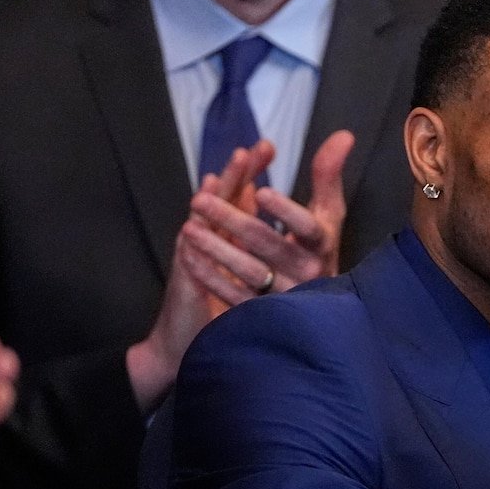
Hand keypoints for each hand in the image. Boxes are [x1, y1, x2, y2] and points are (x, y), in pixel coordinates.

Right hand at [125, 141, 281, 410]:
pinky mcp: (191, 281)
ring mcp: (199, 257)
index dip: (250, 172)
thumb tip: (297, 213)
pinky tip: (194, 222)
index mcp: (232, 235)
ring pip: (207, 222)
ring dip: (218, 198)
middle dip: (238, 174)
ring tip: (225, 171)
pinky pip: (193, 257)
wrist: (194, 341)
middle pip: (225, 199)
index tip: (265, 147)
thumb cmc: (229, 302)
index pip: (241, 195)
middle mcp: (214, 241)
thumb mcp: (257, 266)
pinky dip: (196, 237)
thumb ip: (276, 234)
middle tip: (252, 148)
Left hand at [181, 130, 353, 306]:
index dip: (287, 212)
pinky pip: (233, 296)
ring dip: (216, 249)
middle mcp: (307, 273)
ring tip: (189, 227)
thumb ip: (329, 175)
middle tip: (200, 200)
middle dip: (233, 221)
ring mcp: (285, 296)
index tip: (262, 191)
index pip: (309, 228)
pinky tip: (189, 256)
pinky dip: (210, 276)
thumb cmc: (317, 249)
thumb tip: (344, 134)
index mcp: (323, 246)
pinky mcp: (264, 314)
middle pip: (270, 246)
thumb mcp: (328, 214)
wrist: (320, 308)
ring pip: (249, 272)